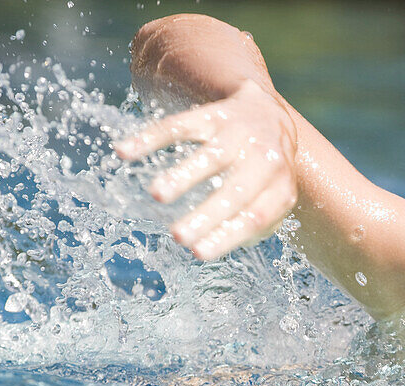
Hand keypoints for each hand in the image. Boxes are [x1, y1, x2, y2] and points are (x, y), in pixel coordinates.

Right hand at [115, 79, 298, 259]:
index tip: (197, 253)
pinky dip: (151, 137)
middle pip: (235, 190)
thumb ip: (255, 225)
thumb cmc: (265, 172)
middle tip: (177, 235)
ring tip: (156, 194)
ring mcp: (239, 134)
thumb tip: (219, 244)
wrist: (269, 115)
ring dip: (182, 175)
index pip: (255, 217)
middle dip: (206, 214)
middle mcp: (264, 159)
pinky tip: (124, 152)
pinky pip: (181, 125)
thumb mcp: (273, 199)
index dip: (227, 235)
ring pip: (210, 156)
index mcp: (280, 188)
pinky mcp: (214, 114)